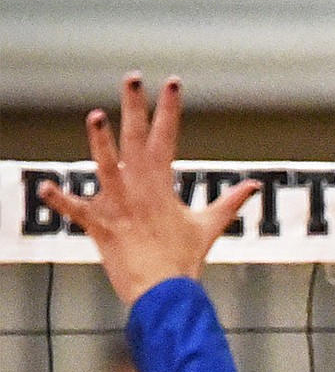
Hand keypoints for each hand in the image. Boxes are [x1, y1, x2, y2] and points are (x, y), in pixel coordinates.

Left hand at [36, 73, 259, 305]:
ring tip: (97, 116)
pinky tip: (44, 187)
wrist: (164, 293)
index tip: (172, 83)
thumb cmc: (183, 262)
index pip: (167, 137)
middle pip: (136, 140)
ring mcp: (118, 205)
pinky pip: (76, 211)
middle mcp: (138, 188)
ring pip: (106, 166)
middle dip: (135, 107)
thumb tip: (253, 186)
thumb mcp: (208, 228)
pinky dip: (59, 201)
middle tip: (132, 78)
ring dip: (100, 142)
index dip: (170, 108)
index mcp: (162, 185)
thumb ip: (229, 203)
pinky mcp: (100, 225)